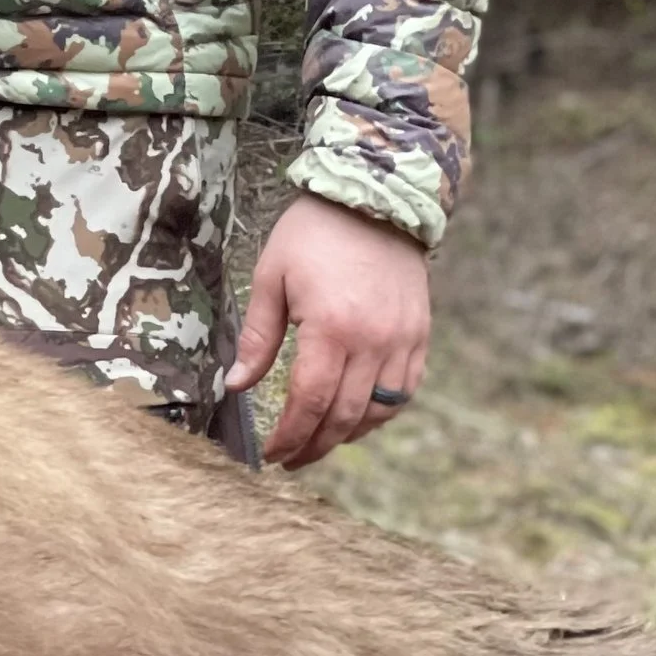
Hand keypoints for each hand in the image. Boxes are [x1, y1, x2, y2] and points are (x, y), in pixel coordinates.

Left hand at [229, 194, 430, 468]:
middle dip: (314, 446)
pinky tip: (356, 416)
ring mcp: (402, 340)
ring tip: (319, 441)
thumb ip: (258, 337)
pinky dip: (380, 413)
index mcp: (331, 327)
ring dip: (346, 435)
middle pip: (344, 417)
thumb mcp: (271, 276)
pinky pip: (404, 392)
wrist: (376, 196)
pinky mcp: (419, 335)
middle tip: (290, 458)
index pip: (309, 402)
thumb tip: (236, 385)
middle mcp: (373, 341)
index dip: (289, 436)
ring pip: (378, 412)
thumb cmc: (315, 233)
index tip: (271, 453)